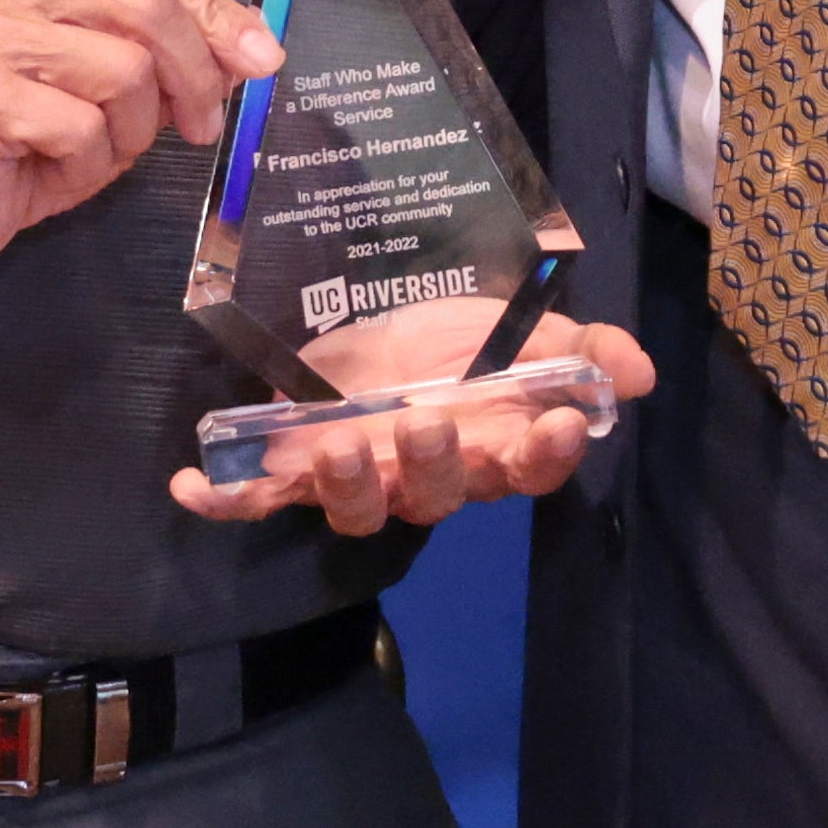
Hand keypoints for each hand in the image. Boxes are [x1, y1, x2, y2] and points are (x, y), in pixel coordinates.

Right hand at [0, 0, 280, 286]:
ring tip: (94, 149)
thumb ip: (171, 53)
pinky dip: (88, 164)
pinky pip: (83, 130)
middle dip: (195, 75)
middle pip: (150, 7)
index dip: (221, 16)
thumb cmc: (23, 139)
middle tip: (200, 125)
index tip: (264, 57)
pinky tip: (50, 165)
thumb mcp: (112, 86)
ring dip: (131, 132)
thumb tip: (254, 39)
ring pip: (126, 72)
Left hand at [170, 315, 655, 535]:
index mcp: (490, 448)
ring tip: (345, 441)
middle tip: (425, 420)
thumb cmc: (454, 338)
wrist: (371, 320)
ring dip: (351, 482)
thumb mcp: (525, 328)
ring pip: (358, 508)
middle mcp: (425, 478)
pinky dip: (222, 501)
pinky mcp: (295, 469)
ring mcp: (359, 478)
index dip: (546, 455)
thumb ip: (582, 350)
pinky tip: (190, 485)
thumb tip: (638, 375)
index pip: (529, 470)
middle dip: (432, 465)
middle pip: (438, 495)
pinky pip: (257, 501)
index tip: (557, 424)